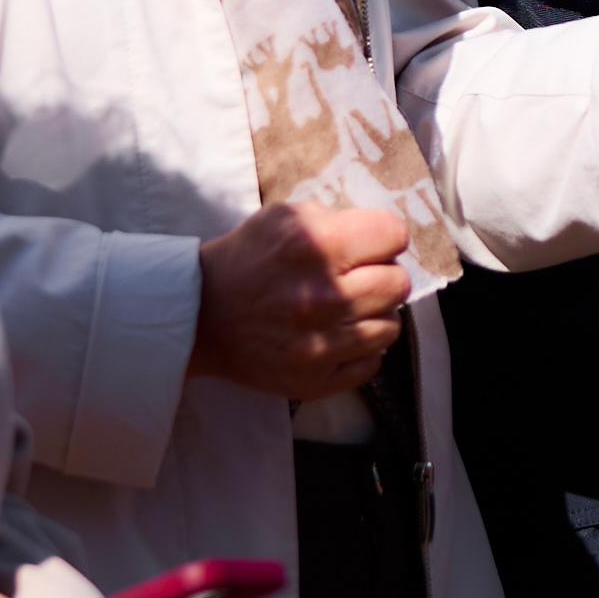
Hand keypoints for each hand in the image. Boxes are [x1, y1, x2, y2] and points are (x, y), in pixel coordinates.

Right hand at [189, 201, 412, 402]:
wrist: (199, 316)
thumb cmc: (247, 260)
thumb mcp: (284, 217)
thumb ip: (336, 219)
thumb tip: (383, 236)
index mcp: (316, 245)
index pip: (394, 235)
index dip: (384, 237)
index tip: (370, 245)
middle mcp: (322, 296)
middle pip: (399, 283)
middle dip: (382, 275)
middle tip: (358, 278)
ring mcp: (320, 344)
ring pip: (391, 326)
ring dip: (374, 314)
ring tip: (347, 309)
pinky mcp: (314, 380)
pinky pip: (372, 363)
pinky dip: (360, 350)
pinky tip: (337, 336)